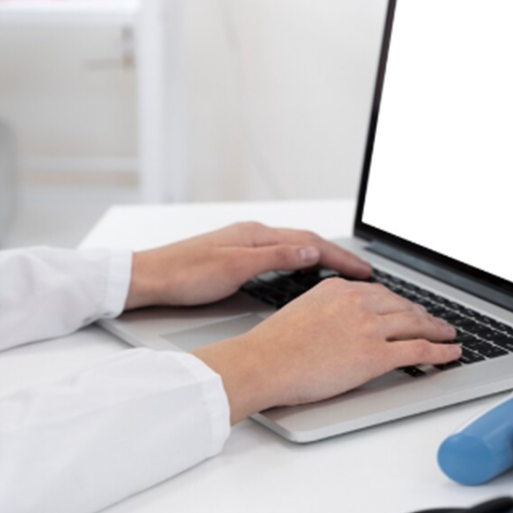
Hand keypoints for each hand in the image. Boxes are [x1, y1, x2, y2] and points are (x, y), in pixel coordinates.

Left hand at [125, 221, 371, 308]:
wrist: (149, 278)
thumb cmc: (184, 274)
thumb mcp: (235, 268)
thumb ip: (276, 257)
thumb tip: (312, 249)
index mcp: (257, 234)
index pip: (310, 241)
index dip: (340, 257)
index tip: (364, 270)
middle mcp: (253, 235)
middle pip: (306, 240)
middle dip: (337, 255)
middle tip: (363, 273)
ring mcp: (244, 244)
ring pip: (294, 247)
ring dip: (321, 257)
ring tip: (342, 273)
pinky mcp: (235, 256)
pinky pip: (279, 255)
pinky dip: (300, 262)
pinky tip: (303, 273)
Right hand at [191, 279, 461, 422]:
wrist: (264, 362)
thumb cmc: (273, 346)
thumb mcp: (301, 310)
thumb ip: (327, 311)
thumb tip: (339, 325)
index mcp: (338, 289)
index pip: (378, 293)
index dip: (398, 303)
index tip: (407, 307)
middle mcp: (358, 301)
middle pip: (401, 306)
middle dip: (421, 314)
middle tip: (434, 320)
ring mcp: (369, 327)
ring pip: (416, 324)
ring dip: (438, 330)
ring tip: (449, 335)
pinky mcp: (376, 354)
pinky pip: (418, 350)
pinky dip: (440, 351)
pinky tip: (450, 352)